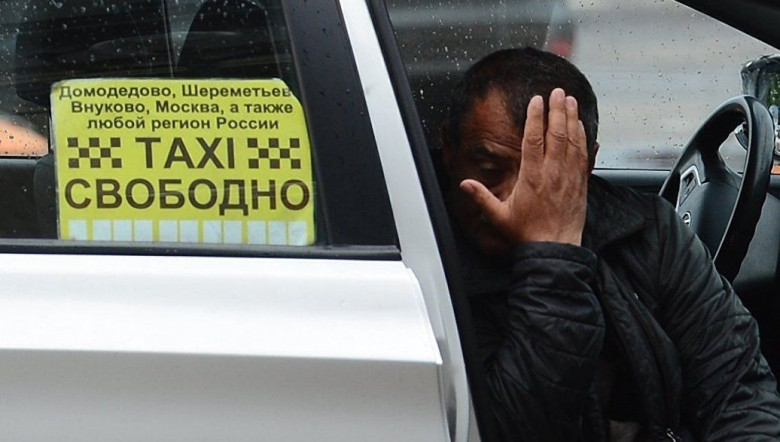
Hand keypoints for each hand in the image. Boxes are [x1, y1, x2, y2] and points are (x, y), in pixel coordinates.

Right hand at [459, 88, 588, 245]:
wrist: (554, 249)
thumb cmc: (527, 234)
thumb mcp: (498, 216)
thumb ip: (481, 198)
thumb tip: (465, 184)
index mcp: (532, 177)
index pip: (534, 139)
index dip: (535, 117)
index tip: (536, 101)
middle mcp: (553, 173)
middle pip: (557, 134)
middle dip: (557, 110)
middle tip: (557, 93)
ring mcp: (569, 177)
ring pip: (572, 141)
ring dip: (572, 119)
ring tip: (571, 101)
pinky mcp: (580, 184)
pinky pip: (583, 155)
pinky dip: (583, 138)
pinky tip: (582, 128)